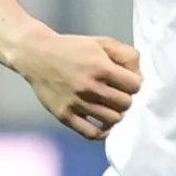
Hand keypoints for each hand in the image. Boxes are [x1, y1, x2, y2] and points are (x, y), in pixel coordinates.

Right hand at [16, 30, 141, 139]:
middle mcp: (90, 88)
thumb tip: (139, 78)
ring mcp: (76, 103)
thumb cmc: (72, 48)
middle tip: (116, 93)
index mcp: (101, 68)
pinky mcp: (64, 115)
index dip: (133, 83)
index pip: (135, 86)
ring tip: (108, 105)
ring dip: (115, 113)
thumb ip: (127, 56)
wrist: (36, 55)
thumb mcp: (102, 42)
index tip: (125, 81)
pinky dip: (102, 132)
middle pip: (126, 104)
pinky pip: (91, 133)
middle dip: (125, 98)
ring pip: (112, 119)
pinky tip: (103, 124)